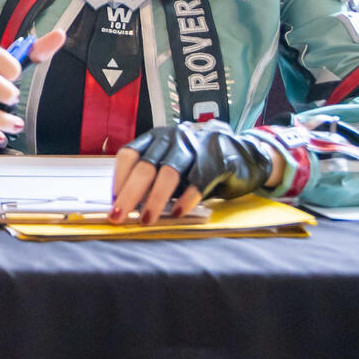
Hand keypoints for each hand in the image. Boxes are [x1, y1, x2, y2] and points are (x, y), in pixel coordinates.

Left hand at [110, 120, 282, 225]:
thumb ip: (153, 177)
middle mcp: (173, 138)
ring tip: (145, 219)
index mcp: (157, 138)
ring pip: (168, 173)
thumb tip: (127, 203)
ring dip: (155, 200)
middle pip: (145, 167)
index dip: (118, 179)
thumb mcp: (173, 163)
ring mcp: (195, 147)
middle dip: (129, 194)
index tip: (112, 200)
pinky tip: (178, 213)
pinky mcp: (218, 160)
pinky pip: (198, 180)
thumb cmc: (201, 163)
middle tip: (119, 216)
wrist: (246, 154)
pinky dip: (186, 198)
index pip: (129, 155)